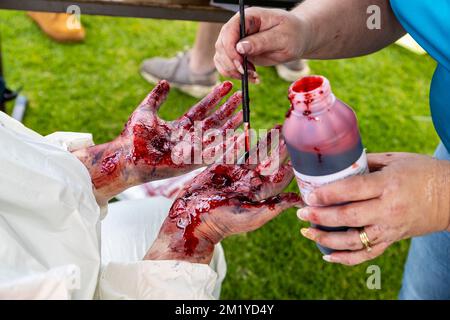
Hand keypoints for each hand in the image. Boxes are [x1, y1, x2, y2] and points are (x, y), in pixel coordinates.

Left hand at [74, 80, 242, 204]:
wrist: (126, 157)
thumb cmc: (132, 136)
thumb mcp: (146, 111)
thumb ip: (157, 97)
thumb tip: (166, 82)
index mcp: (180, 126)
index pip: (203, 109)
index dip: (215, 97)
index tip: (227, 84)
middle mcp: (189, 137)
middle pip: (214, 121)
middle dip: (228, 109)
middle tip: (242, 96)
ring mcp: (191, 150)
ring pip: (217, 136)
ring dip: (232, 125)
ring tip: (245, 114)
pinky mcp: (193, 162)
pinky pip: (214, 153)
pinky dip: (228, 146)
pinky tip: (239, 136)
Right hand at [145, 128, 301, 263]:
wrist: (193, 218)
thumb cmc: (223, 222)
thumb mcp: (252, 216)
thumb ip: (275, 207)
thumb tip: (301, 202)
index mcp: (260, 195)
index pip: (280, 177)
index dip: (291, 164)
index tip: (302, 152)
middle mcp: (250, 183)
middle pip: (269, 162)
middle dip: (280, 148)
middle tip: (291, 132)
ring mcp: (236, 174)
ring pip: (255, 154)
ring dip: (266, 141)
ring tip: (278, 128)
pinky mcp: (221, 167)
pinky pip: (235, 151)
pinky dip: (242, 141)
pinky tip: (251, 131)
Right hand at [214, 7, 308, 79]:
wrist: (297, 39)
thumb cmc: (293, 33)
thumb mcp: (282, 37)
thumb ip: (262, 41)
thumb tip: (240, 48)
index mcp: (248, 17)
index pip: (229, 31)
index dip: (230, 49)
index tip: (241, 64)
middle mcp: (238, 28)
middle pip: (221, 46)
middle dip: (231, 63)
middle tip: (247, 73)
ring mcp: (236, 41)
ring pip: (220, 57)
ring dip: (233, 71)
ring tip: (253, 76)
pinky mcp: (238, 54)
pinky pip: (226, 65)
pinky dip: (235, 74)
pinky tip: (250, 77)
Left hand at [297, 153, 449, 264]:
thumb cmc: (422, 172)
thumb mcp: (396, 159)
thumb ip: (367, 162)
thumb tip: (339, 163)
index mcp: (387, 184)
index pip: (352, 190)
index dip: (328, 195)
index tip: (309, 195)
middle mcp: (388, 209)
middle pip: (348, 217)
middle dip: (320, 217)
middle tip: (300, 213)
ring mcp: (390, 228)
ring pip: (354, 241)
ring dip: (326, 239)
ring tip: (306, 231)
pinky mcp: (392, 240)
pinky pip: (367, 255)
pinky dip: (346, 259)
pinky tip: (327, 256)